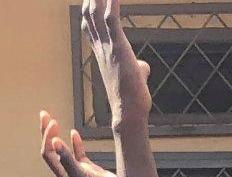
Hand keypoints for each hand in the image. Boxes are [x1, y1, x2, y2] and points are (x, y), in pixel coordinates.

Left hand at [39, 111, 118, 176]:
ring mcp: (78, 171)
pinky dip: (75, 142)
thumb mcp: (82, 174)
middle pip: (51, 150)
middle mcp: (68, 173)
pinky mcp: (90, 170)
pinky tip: (74, 133)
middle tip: (44, 114)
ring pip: (63, 150)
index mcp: (63, 175)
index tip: (53, 122)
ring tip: (53, 121)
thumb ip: (68, 159)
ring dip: (57, 135)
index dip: (47, 137)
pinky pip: (78, 154)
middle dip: (46, 132)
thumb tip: (54, 141)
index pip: (48, 153)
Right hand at [80, 0, 150, 127]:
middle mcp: (100, 47)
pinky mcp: (118, 47)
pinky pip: (112, 19)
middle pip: (88, 15)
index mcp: (101, 52)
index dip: (89, 9)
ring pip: (95, 14)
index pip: (89, 25)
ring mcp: (107, 47)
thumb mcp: (135, 76)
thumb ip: (138, 67)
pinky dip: (112, 3)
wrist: (129, 111)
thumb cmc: (132, 96)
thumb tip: (143, 67)